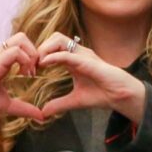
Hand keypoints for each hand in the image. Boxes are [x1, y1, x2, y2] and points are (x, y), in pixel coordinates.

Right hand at [0, 33, 42, 120]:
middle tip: (34, 71)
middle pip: (22, 37)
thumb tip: (40, 117)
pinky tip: (23, 76)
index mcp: (0, 60)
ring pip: (21, 39)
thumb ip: (23, 108)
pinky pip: (16, 51)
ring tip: (29, 73)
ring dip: (31, 55)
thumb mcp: (6, 105)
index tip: (33, 75)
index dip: (32, 57)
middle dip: (34, 52)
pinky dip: (25, 61)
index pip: (21, 46)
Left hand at [28, 32, 146, 126]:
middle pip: (54, 38)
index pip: (53, 47)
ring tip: (37, 64)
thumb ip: (59, 104)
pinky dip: (54, 56)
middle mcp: (78, 53)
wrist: (121, 96)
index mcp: (74, 59)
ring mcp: (84, 55)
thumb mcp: (75, 100)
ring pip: (59, 39)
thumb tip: (43, 112)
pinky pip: (68, 54)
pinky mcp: (88, 61)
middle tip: (31, 65)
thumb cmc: (103, 94)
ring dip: (44, 49)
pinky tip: (44, 64)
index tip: (30, 69)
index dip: (40, 55)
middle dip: (40, 48)